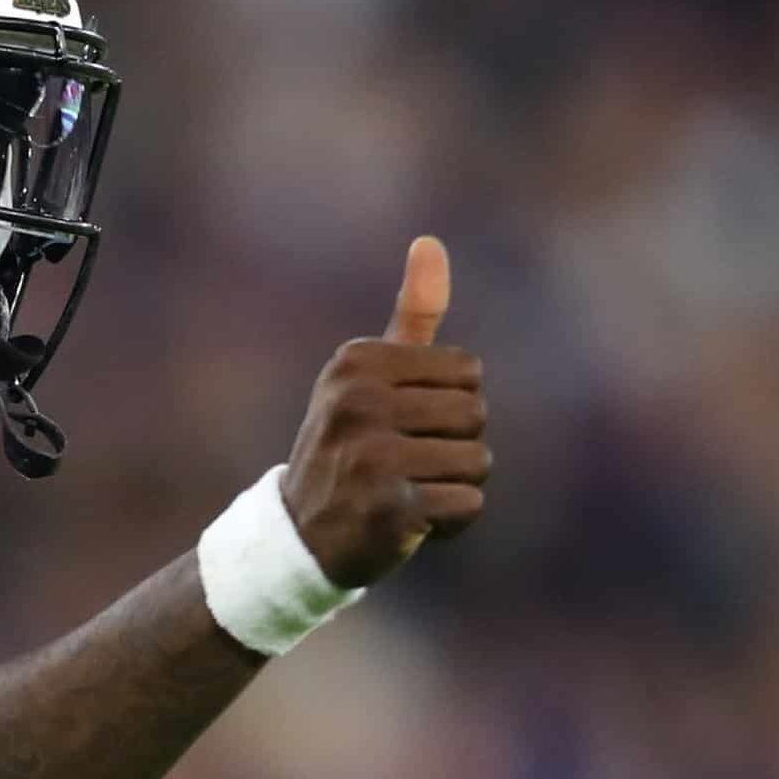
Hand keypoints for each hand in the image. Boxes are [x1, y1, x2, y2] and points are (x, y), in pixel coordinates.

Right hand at [280, 237, 491, 588]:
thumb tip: (431, 242)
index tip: (402, 425)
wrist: (301, 536)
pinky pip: (468, 505)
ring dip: (454, 485)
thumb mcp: (369, 377)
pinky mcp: (388, 508)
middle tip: (406, 464)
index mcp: (356, 361)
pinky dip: (450, 523)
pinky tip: (410, 523)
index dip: (449, 404)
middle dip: (456, 445)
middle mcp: (358, 402)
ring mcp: (371, 456)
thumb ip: (411, 314)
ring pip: (478, 461)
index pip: (467, 370)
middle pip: (476, 413)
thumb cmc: (350, 446)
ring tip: (407, 491)